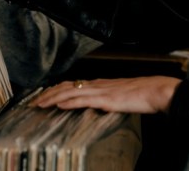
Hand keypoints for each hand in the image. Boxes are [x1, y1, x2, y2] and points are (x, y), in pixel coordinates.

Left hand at [33, 76, 181, 113]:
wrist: (154, 90)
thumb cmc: (141, 94)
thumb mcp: (119, 96)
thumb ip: (106, 99)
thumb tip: (97, 105)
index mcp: (99, 84)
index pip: (71, 85)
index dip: (55, 90)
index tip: (43, 96)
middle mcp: (96, 84)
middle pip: (66, 86)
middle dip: (47, 94)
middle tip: (33, 102)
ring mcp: (100, 91)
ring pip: (70, 91)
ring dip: (53, 98)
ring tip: (40, 104)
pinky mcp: (105, 99)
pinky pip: (83, 99)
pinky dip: (69, 101)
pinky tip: (59, 104)